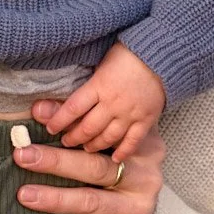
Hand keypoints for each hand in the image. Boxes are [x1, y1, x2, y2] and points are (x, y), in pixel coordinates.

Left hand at [13, 121, 165, 213]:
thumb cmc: (117, 176)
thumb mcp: (103, 148)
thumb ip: (75, 128)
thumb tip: (38, 109)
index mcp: (139, 136)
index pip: (97, 124)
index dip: (65, 117)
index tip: (36, 113)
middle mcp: (145, 162)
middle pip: (94, 156)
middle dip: (55, 157)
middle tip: (22, 153)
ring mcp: (141, 191)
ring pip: (93, 186)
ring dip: (55, 192)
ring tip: (25, 193)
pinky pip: (94, 210)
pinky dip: (64, 206)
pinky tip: (39, 207)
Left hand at [42, 43, 165, 160]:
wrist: (161, 55)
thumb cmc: (128, 54)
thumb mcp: (101, 63)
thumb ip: (87, 82)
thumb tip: (64, 94)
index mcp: (99, 85)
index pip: (72, 108)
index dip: (59, 121)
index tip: (51, 128)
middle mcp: (113, 103)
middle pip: (88, 127)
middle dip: (73, 137)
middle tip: (66, 141)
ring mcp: (130, 113)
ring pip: (107, 137)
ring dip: (93, 145)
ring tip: (85, 148)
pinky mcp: (146, 120)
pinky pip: (133, 141)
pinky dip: (123, 151)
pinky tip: (115, 158)